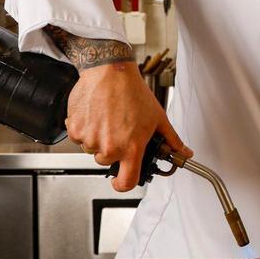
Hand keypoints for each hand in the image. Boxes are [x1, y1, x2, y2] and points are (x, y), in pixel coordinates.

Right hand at [65, 62, 192, 190]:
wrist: (109, 72)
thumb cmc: (132, 93)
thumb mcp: (158, 118)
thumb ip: (172, 140)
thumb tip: (184, 153)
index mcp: (130, 148)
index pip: (126, 182)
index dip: (123, 185)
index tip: (121, 181)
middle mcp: (109, 146)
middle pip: (108, 162)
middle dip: (113, 150)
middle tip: (119, 131)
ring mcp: (90, 139)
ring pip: (93, 149)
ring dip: (98, 139)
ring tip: (108, 120)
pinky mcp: (75, 129)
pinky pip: (79, 138)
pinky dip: (85, 129)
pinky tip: (96, 116)